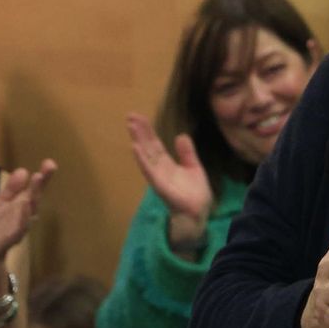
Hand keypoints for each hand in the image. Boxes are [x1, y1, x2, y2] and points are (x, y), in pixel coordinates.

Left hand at [0, 160, 55, 268]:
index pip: (34, 189)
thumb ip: (11, 189)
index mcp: (22, 204)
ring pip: (28, 209)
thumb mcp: (0, 203)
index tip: (50, 163)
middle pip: (34, 197)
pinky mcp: (11, 237)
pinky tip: (24, 204)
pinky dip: (22, 216)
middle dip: (40, 183)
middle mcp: (25, 214)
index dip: (43, 177)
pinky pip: (19, 226)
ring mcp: (19, 225)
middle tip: (48, 167)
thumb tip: (24, 170)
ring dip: (33, 195)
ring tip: (37, 178)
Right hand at [126, 114, 213, 248]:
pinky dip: (142, 159)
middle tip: (130, 116)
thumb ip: (187, 153)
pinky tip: (135, 147)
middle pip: (148, 146)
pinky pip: (149, 171)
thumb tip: (181, 135)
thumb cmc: (195, 193)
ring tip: (131, 126)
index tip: (139, 117)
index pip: (154, 144)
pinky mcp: (160, 185)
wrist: (199, 212)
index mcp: (167, 164)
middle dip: (139, 132)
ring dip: (138, 141)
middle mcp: (160, 168)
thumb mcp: (194, 167)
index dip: (147, 131)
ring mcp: (158, 177)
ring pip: (146, 156)